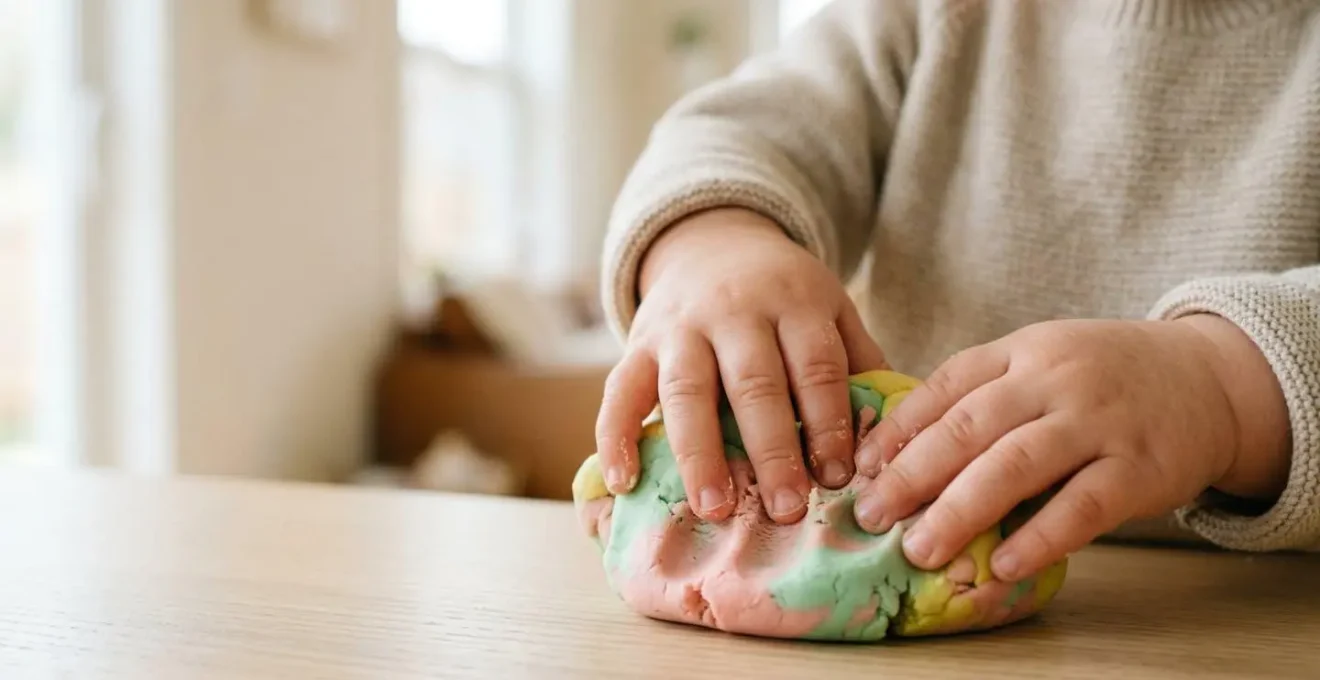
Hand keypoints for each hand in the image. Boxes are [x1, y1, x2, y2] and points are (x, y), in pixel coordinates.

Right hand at [595, 208, 886, 523]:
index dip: (828, 423)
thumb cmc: (783, 296)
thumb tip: (893, 434)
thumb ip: (858, 360)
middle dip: (772, 450)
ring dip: (700, 453)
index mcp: (795, 302)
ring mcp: (681, 327)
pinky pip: (620, 389)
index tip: (839, 478)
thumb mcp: (829, 307)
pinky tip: (624, 481)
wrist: (712, 242)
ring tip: (715, 508)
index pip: (816, 366)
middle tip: (787, 509)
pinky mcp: (638, 342)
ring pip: (687, 389)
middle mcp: (735, 311)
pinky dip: (616, 435)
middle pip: (755, 383)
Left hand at [851, 316, 1290, 580]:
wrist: (1210, 379)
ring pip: (1017, 465)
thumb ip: (983, 392)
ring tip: (920, 548)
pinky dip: (1038, 537)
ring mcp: (1099, 422)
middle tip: (872, 514)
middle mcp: (1055, 379)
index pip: (947, 385)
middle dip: (913, 473)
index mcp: (1022, 350)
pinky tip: (1001, 564)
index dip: (899, 427)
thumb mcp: (1042, 361)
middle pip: (970, 425)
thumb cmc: (1104, 378)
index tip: (861, 467)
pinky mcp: (1139, 468)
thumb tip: (898, 448)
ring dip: (960, 509)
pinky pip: (1082, 507)